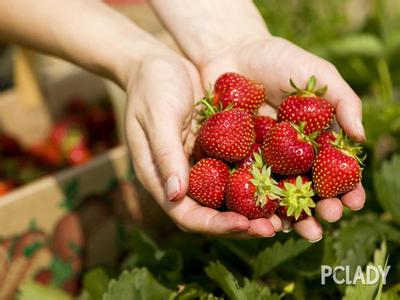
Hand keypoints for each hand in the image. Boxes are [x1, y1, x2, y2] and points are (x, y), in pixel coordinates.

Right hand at [125, 53, 281, 237]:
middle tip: (274, 228)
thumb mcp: (156, 117)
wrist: (160, 63)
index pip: (186, 214)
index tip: (243, 225)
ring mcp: (200, 165)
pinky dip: (256, 180)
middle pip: (211, 213)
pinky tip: (282, 182)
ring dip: (254, 209)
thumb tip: (175, 195)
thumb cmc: (150, 87)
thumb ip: (165, 155)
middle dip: (241, 224)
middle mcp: (182, 178)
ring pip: (227, 197)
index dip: (213, 224)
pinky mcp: (216, 150)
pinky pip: (237, 170)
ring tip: (284, 216)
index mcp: (160, 177)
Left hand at [199, 36, 365, 241]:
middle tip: (327, 221)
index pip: (334, 170)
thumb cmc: (277, 59)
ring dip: (290, 216)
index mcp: (313, 139)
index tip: (354, 202)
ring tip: (299, 231)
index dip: (347, 188)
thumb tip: (360, 136)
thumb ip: (342, 100)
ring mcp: (261, 160)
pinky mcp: (233, 159)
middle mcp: (288, 155)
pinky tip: (262, 217)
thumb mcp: (316, 74)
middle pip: (307, 189)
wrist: (231, 52)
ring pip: (277, 195)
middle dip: (320, 208)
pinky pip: (243, 185)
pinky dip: (253, 203)